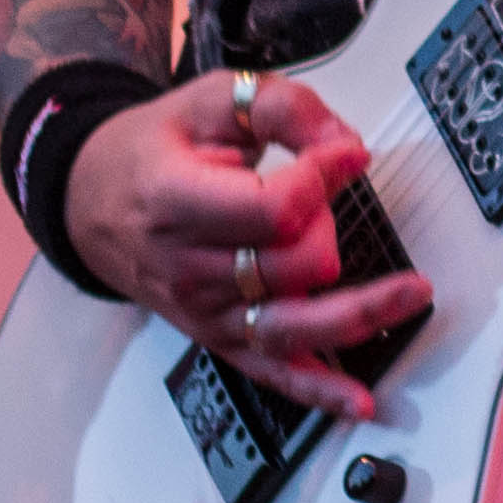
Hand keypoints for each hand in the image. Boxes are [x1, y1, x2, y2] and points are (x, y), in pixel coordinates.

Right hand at [64, 71, 423, 420]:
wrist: (91, 200)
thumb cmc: (151, 152)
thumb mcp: (210, 101)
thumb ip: (283, 108)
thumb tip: (344, 141)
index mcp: (175, 203)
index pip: (274, 209)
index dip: (323, 177)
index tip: (345, 153)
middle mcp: (187, 267)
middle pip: (292, 266)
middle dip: (325, 226)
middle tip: (318, 195)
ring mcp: (203, 310)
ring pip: (292, 326)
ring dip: (360, 313)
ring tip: (412, 293)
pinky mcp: (217, 336)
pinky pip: (271, 371)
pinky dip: (317, 390)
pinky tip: (358, 401)